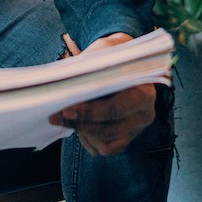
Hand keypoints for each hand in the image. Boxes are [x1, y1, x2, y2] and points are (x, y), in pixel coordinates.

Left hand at [50, 32, 158, 156]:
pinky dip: (88, 140)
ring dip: (81, 131)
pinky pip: (104, 149)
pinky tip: (80, 125)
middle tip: (55, 116)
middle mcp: (145, 113)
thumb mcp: (103, 52)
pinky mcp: (127, 138)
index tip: (66, 110)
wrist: (124, 62)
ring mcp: (137, 128)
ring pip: (104, 142)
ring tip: (65, 118)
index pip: (114, 109)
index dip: (89, 112)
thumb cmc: (111, 56)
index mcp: (144, 91)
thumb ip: (88, 68)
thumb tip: (64, 84)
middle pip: (108, 129)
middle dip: (79, 123)